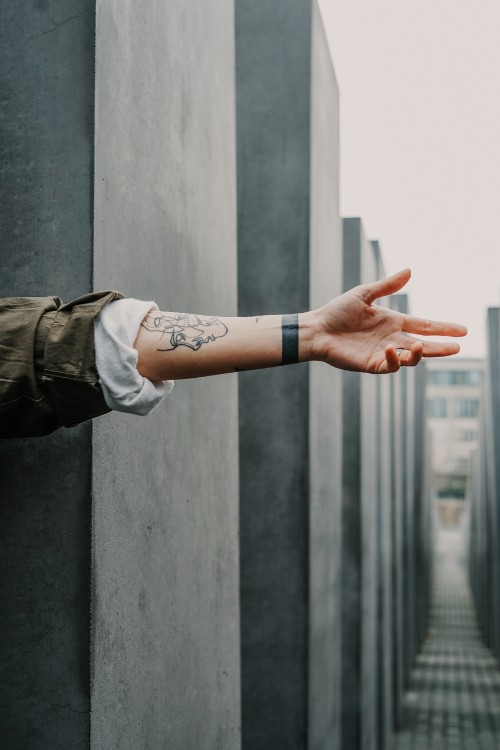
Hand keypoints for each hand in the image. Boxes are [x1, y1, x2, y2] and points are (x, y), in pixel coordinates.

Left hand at [312, 268, 466, 373]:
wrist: (317, 330)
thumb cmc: (337, 311)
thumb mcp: (364, 294)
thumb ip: (387, 286)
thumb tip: (409, 270)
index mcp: (393, 322)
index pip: (424, 325)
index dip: (443, 328)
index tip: (463, 331)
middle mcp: (392, 338)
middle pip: (423, 344)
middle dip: (441, 347)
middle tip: (458, 348)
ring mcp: (383, 353)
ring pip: (410, 358)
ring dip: (419, 354)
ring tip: (421, 346)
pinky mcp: (372, 364)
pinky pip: (390, 366)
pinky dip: (394, 359)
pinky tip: (388, 348)